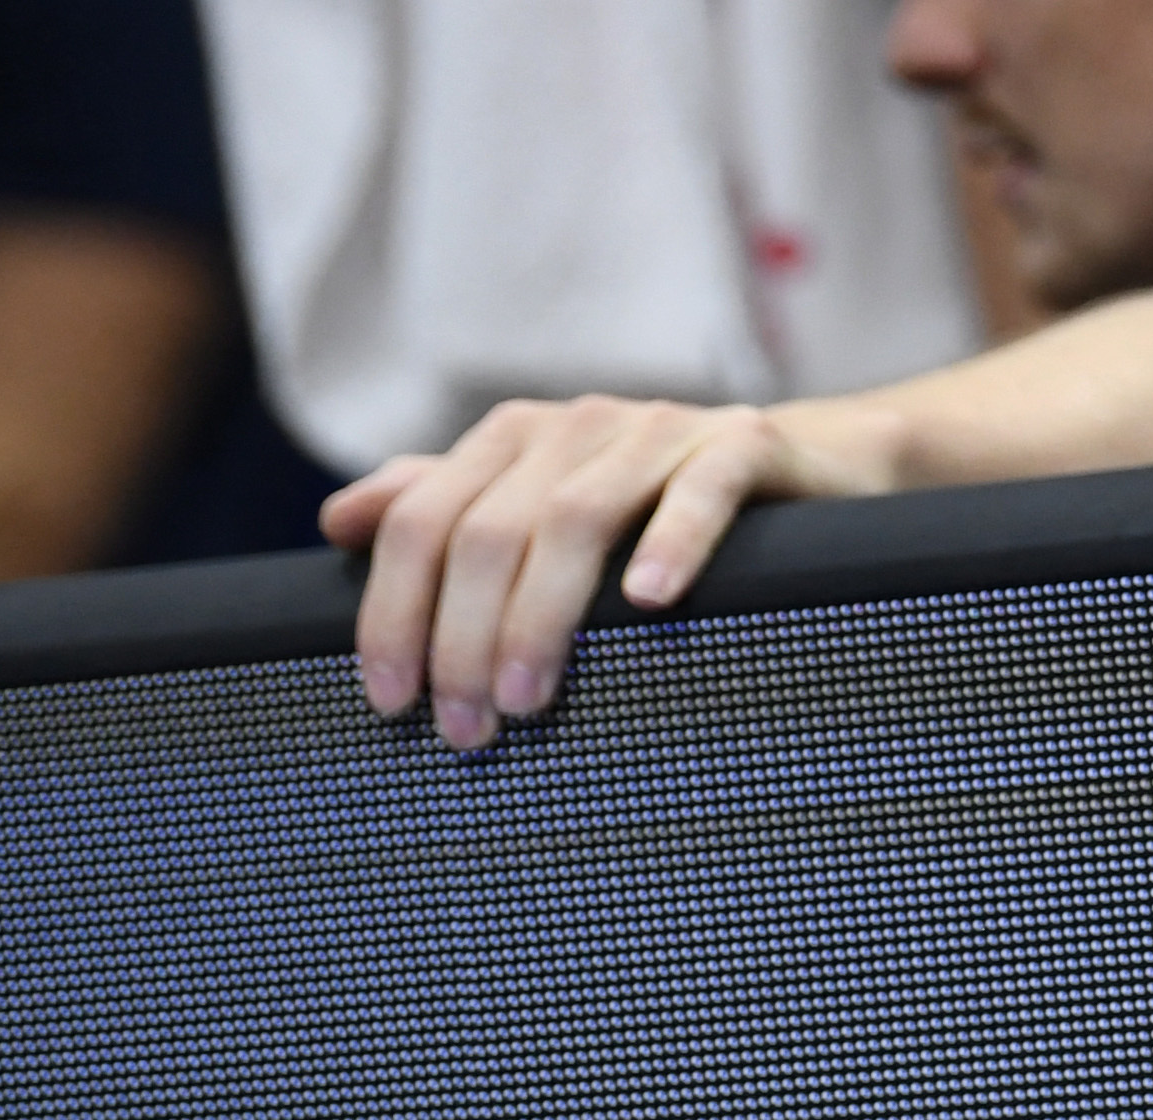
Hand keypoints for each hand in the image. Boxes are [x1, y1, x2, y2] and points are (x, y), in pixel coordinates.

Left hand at [321, 392, 901, 747]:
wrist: (813, 468)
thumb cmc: (657, 512)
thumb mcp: (539, 509)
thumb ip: (442, 508)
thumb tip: (339, 518)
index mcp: (516, 441)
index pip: (422, 522)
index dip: (393, 612)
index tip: (393, 702)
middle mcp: (580, 424)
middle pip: (489, 531)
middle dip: (463, 638)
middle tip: (465, 728)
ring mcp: (665, 429)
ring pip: (576, 516)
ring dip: (540, 615)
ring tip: (528, 700)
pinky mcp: (746, 442)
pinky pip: (702, 487)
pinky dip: (672, 541)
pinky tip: (649, 601)